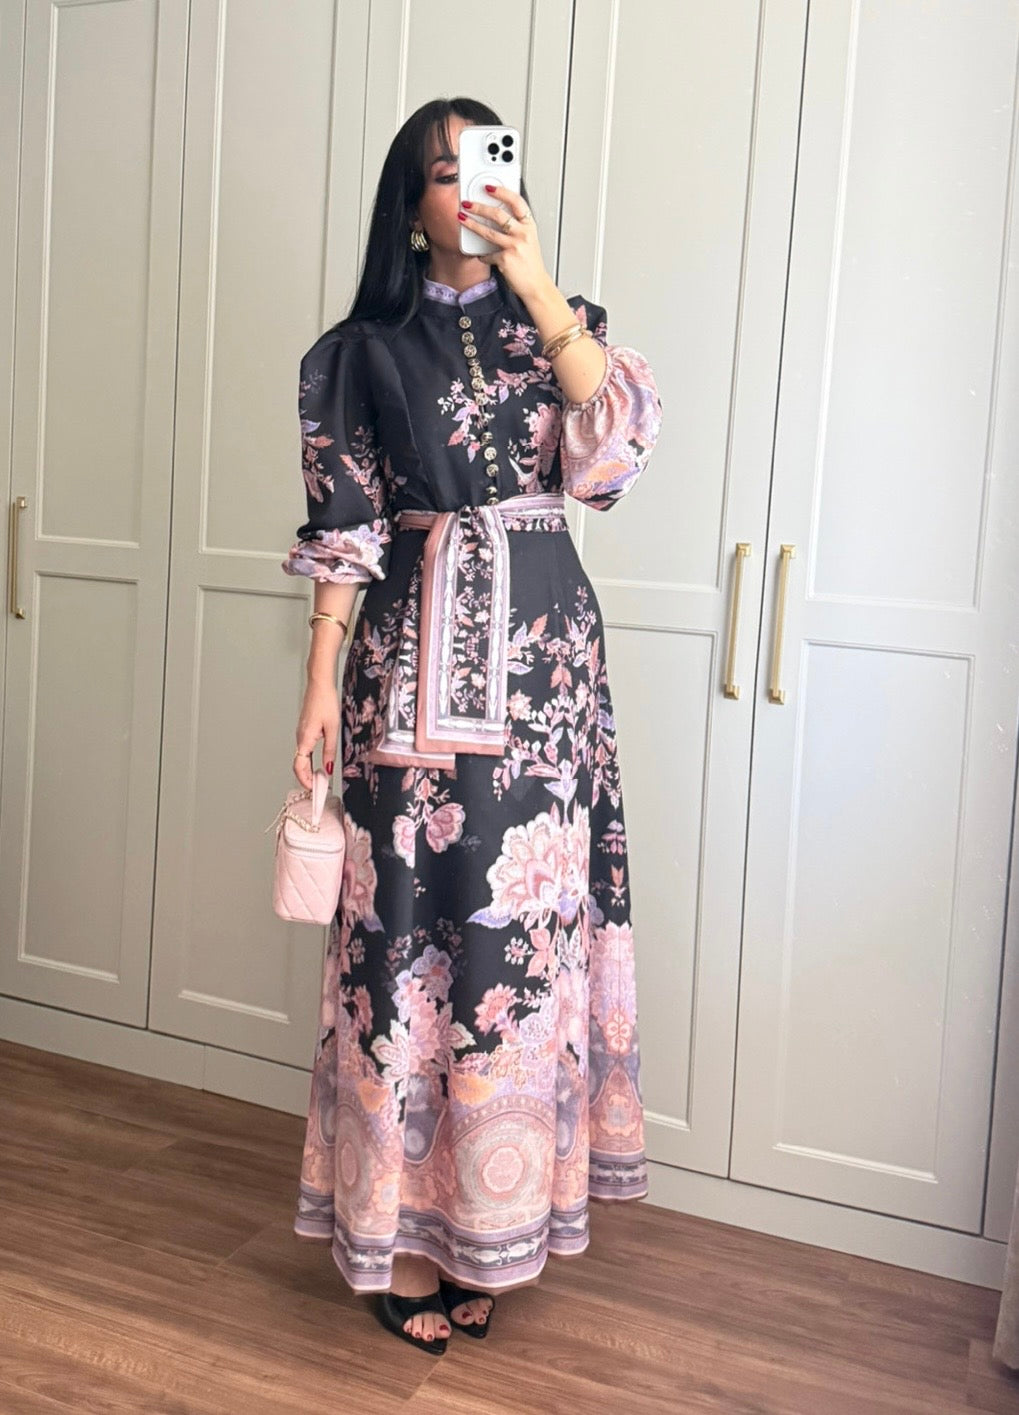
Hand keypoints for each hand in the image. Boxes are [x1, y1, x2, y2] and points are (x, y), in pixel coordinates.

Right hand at [293, 680, 339, 789]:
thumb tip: (328, 768)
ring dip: (308, 770)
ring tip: (320, 779)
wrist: (319, 685)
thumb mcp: (332, 728)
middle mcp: (300, 737)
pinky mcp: (304, 730)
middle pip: (298, 764)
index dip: (305, 780)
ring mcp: (301, 733)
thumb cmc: (325, 702)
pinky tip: (318, 764)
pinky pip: (303, 750)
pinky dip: (309, 760)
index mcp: (305, 739)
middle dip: (306, 778)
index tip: (314, 789)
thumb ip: (329, 750)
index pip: (300, 766)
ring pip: (301, 757)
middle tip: (318, 788)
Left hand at [458, 185, 550, 303]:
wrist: (536, 285)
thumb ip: (516, 227)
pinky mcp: (505, 259)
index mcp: (529, 225)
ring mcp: (514, 246)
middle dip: (479, 207)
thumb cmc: (531, 264)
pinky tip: (481, 256)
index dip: (502, 192)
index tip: (489, 187)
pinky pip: (488, 254)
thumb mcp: (528, 240)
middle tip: (467, 203)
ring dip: (472, 224)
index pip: (516, 201)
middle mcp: (523, 233)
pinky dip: (483, 256)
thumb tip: (497, 215)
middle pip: (498, 214)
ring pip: (488, 231)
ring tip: (462, 218)